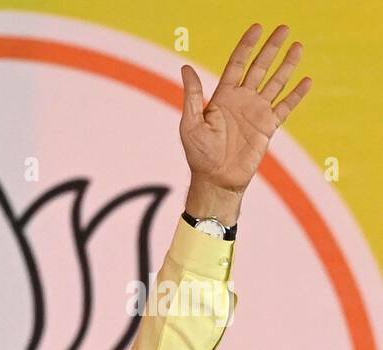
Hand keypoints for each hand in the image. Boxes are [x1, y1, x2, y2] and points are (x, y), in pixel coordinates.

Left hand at [180, 24, 311, 219]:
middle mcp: (242, 100)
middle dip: (271, 48)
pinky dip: (296, 94)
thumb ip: (193, 95)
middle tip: (284, 28)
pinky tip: (306, 80)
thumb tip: (185, 67)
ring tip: (298, 46)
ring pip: (275, 82)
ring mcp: (256, 112)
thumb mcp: (191, 123)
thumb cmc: (199, 154)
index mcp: (223, 97)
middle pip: (259, 68)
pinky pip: (285, 106)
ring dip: (287, 65)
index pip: (237, 64)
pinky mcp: (268, 126)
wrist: (217, 179)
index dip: (247, 46)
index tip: (257, 28)